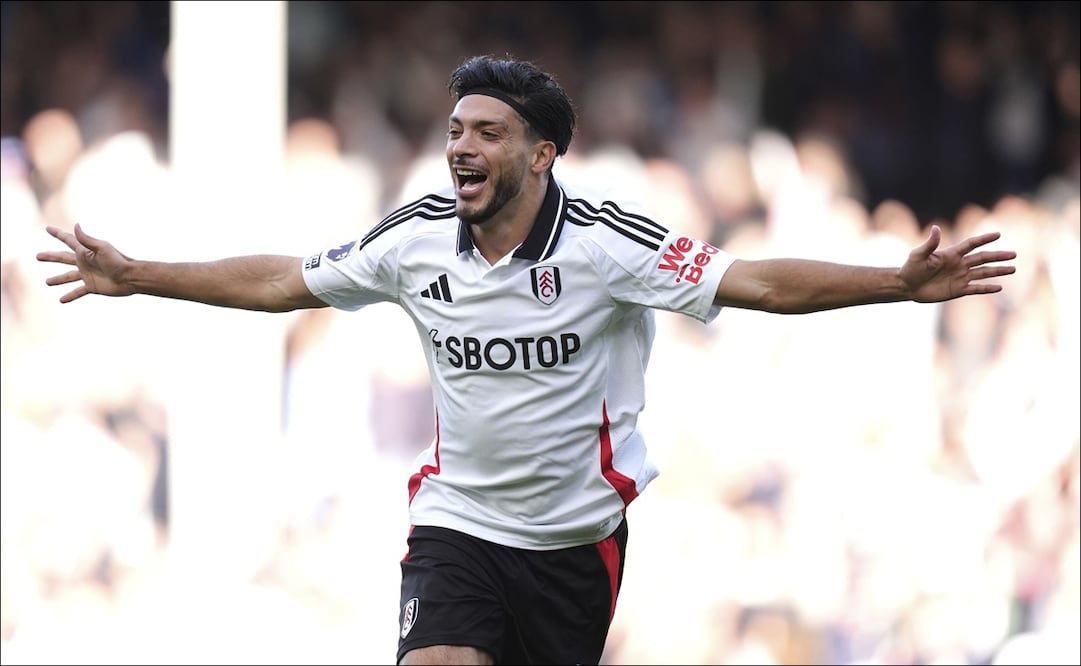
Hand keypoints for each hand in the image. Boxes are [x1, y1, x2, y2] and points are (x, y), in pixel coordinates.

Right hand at [36, 224, 135, 302]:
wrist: (130, 278)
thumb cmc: (118, 261)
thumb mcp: (102, 248)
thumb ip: (87, 239)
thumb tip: (75, 225)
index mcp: (85, 251)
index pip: (68, 240)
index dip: (58, 234)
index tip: (48, 228)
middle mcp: (85, 262)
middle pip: (63, 258)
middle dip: (51, 257)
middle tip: (38, 256)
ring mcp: (87, 275)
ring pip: (68, 277)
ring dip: (58, 279)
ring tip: (47, 282)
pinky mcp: (92, 287)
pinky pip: (78, 292)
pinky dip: (70, 295)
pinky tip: (61, 300)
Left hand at [899, 225, 1016, 302]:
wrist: (907, 286)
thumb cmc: (911, 268)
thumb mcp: (918, 255)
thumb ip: (929, 244)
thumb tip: (936, 228)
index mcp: (951, 254)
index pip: (971, 244)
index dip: (984, 239)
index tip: (998, 234)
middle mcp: (959, 264)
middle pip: (982, 258)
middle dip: (998, 256)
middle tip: (1014, 254)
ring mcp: (960, 277)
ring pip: (983, 273)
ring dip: (997, 271)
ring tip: (1012, 269)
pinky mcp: (958, 290)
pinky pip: (975, 289)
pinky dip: (987, 288)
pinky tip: (999, 287)